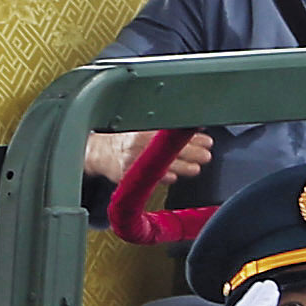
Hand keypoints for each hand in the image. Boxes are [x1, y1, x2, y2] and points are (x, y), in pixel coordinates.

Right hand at [91, 126, 214, 187]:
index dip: (192, 136)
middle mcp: (139, 142)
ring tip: (195, 168)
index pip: (173, 131)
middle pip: (169, 146)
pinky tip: (172, 177)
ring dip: (181, 166)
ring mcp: (132, 158)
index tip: (206, 140)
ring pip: (160, 162)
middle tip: (205, 155)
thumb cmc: (126, 141)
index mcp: (146, 129)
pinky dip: (160, 176)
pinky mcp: (126, 173)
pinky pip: (145, 176)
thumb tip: (197, 128)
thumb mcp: (145, 129)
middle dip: (191, 151)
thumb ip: (169, 131)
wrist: (100, 152)